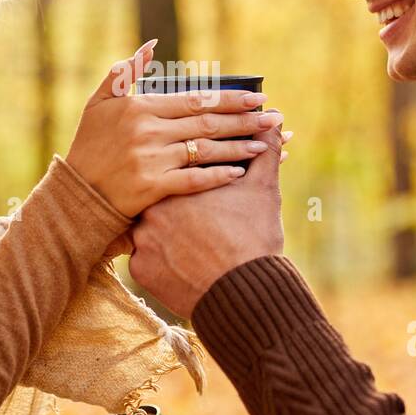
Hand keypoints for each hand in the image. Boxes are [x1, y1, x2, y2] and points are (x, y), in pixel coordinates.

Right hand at [65, 40, 278, 217]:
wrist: (76, 192)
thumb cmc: (89, 144)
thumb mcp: (99, 102)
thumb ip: (124, 72)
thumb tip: (151, 44)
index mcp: (140, 108)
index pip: (195, 99)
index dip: (229, 99)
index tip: (257, 97)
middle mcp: (148, 131)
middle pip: (207, 123)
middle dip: (244, 120)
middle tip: (274, 118)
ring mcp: (151, 160)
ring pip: (205, 151)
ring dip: (239, 146)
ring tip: (266, 144)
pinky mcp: (153, 188)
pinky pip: (193, 180)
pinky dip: (217, 175)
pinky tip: (239, 172)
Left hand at [129, 117, 285, 317]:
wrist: (247, 294)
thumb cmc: (255, 238)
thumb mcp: (262, 189)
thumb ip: (264, 150)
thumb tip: (275, 119)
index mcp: (177, 180)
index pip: (174, 169)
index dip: (187, 174)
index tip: (198, 189)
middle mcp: (152, 206)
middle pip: (156, 198)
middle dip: (173, 205)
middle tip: (194, 217)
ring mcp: (141, 239)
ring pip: (146, 229)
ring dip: (162, 233)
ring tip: (187, 241)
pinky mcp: (140, 269)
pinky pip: (144, 259)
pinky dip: (159, 261)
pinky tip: (178, 263)